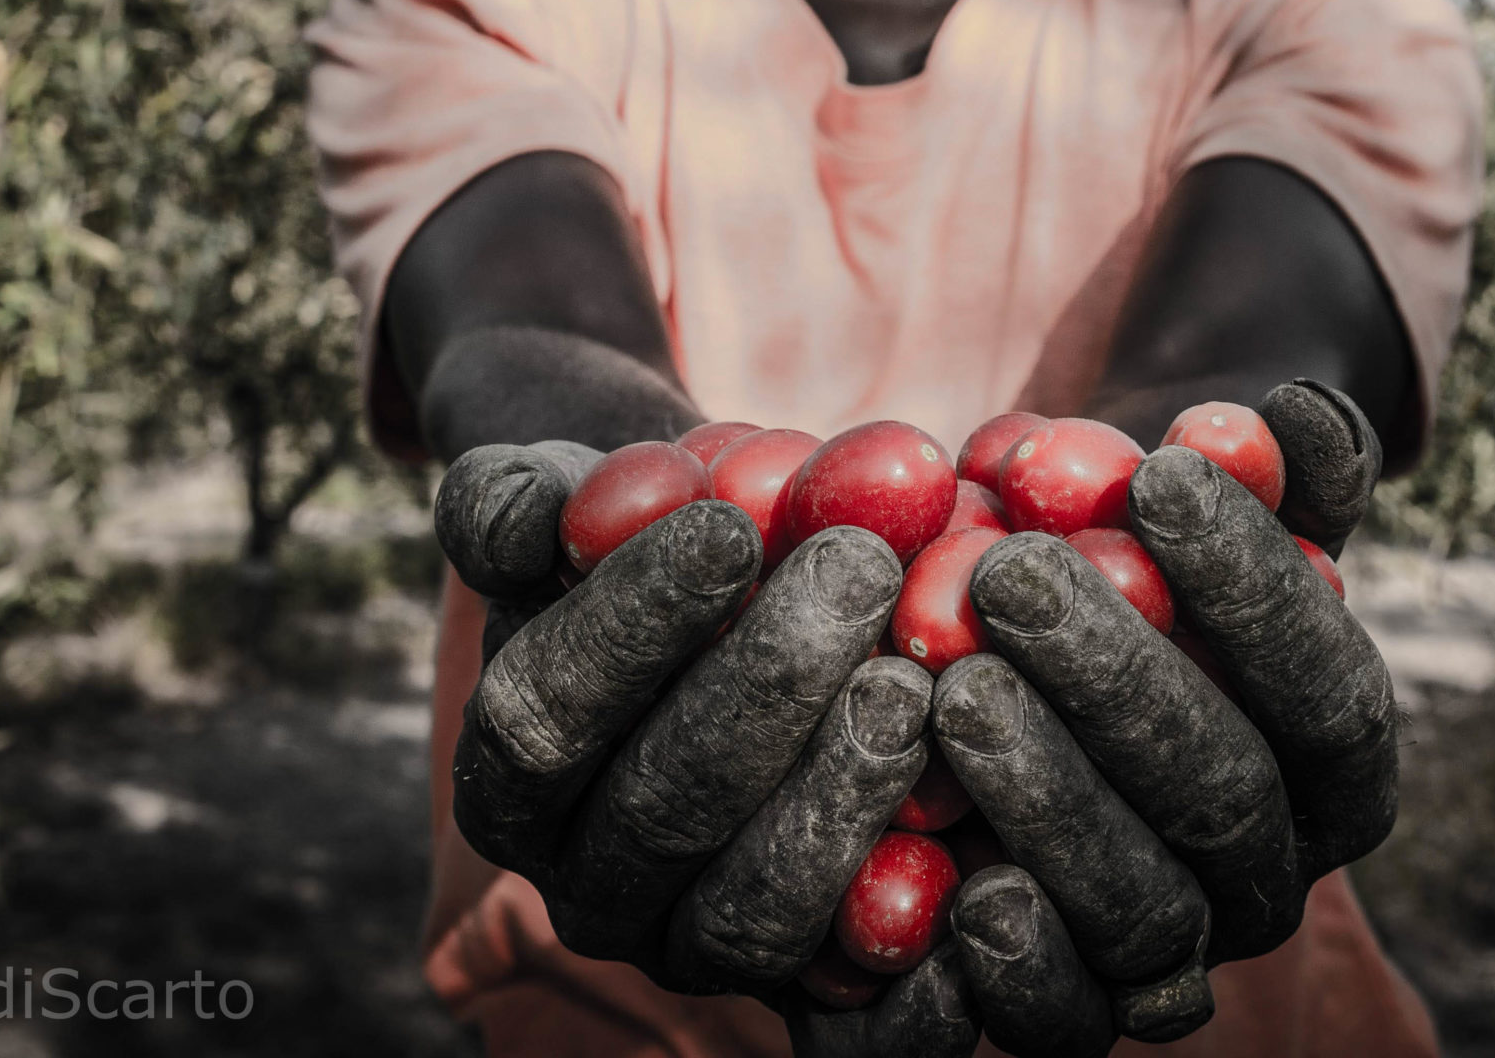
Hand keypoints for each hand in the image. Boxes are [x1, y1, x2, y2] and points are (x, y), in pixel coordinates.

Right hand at [430, 441, 1003, 1055]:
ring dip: (837, 796)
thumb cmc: (652, 532)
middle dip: (765, 686)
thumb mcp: (570, 490)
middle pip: (662, 813)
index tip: (725, 528)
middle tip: (859, 569)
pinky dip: (917, 970)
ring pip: (754, 910)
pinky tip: (984, 865)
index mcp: (510, 780)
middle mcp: (590, 888)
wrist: (745, 609)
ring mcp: (699, 947)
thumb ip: (522, 500)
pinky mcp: (807, 991)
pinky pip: (853, 1021)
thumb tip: (527, 521)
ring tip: (909, 679)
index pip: (547, 718)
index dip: (629, 627)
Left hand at [929, 380, 1398, 1055]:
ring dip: (1052, 799)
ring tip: (957, 688)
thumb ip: (1264, 460)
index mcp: (1336, 760)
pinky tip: (958, 891)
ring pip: (1145, 906)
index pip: (1326, 689)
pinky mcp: (1073, 1009)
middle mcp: (1273, 871)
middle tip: (1012, 573)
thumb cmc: (1125, 554)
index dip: (1256, 590)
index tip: (1160, 479)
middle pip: (1225, 793)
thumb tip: (1287, 416)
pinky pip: (1065, 1025)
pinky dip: (1020, 973)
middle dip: (1121, 678)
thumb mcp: (1196, 496)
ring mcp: (1176, 952)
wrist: (1021, 661)